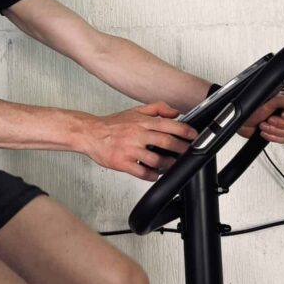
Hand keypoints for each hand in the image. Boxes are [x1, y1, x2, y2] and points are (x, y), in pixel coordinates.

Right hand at [82, 102, 197, 180]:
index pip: (168, 125)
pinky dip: (152, 175)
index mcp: (141, 122)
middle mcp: (137, 134)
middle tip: (188, 152)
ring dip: (168, 164)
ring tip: (172, 164)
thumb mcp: (135, 111)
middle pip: (166, 142)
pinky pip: (142, 172)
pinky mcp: (122, 163)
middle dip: (181, 148)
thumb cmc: (112, 125)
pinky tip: (155, 173)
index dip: (184, 130)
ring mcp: (130, 150)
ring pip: (156, 159)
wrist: (90, 134)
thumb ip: (157, 108)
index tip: (193, 135)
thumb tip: (175, 112)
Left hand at [238, 93, 283, 142]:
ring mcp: (282, 125)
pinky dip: (273, 137)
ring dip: (275, 130)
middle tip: (271, 119)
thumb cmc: (250, 108)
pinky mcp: (277, 134)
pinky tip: (264, 131)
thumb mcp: (270, 101)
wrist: (239, 121)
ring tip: (264, 124)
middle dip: (282, 124)